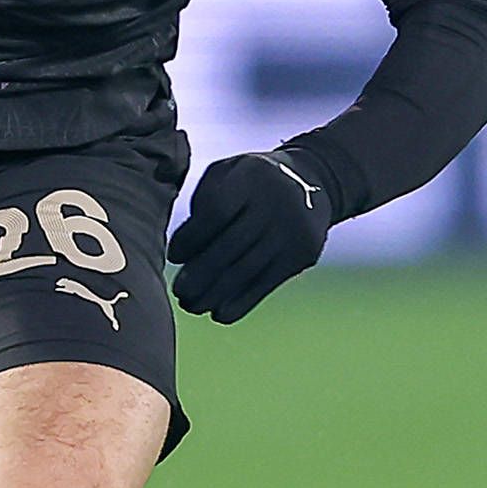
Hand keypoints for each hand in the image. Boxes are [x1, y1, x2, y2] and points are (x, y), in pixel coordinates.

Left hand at [168, 149, 337, 321]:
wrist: (313, 182)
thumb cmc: (250, 182)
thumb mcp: (227, 173)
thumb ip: (202, 200)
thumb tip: (178, 251)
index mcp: (252, 174)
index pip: (216, 211)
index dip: (192, 237)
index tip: (174, 256)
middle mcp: (277, 202)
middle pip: (231, 245)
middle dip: (200, 273)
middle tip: (178, 292)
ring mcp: (293, 230)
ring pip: (247, 269)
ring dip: (215, 294)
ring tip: (191, 305)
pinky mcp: (303, 254)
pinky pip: (267, 283)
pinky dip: (241, 302)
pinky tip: (219, 314)